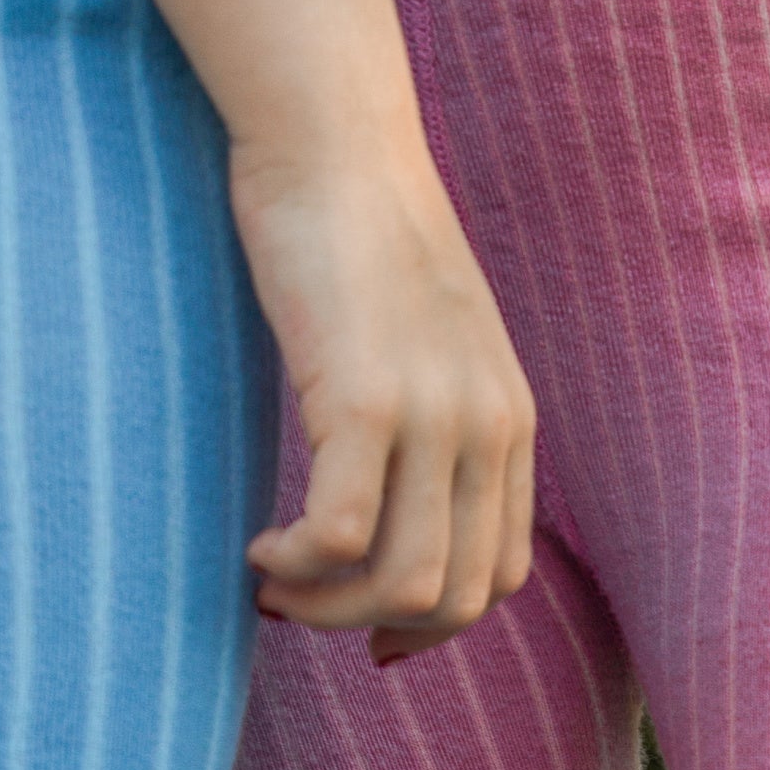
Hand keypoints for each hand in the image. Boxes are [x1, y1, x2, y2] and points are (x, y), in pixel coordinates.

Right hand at [234, 142, 535, 663]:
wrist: (334, 143)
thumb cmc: (361, 239)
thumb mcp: (428, 346)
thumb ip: (435, 427)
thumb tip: (387, 522)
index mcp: (509, 422)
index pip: (499, 576)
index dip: (430, 624)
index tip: (363, 622)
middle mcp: (485, 426)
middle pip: (452, 599)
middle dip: (368, 625)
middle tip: (301, 602)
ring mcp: (431, 414)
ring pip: (401, 584)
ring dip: (327, 608)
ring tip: (274, 582)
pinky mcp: (364, 397)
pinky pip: (341, 536)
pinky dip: (296, 564)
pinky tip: (259, 548)